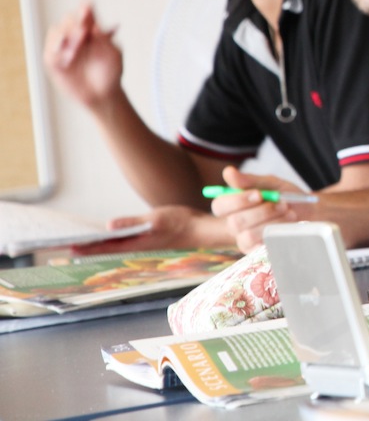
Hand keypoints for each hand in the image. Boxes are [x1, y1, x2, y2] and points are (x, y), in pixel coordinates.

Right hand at [44, 1, 126, 110]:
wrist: (103, 94)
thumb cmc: (111, 72)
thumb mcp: (113, 54)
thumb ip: (104, 40)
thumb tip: (96, 25)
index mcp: (92, 31)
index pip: (86, 16)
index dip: (86, 9)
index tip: (87, 5)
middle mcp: (76, 36)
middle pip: (69, 20)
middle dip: (75, 21)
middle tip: (84, 28)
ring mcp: (63, 48)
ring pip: (57, 32)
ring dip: (66, 35)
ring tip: (79, 43)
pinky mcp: (54, 63)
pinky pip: (50, 53)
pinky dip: (57, 51)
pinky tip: (69, 56)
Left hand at [73, 205, 232, 254]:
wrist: (202, 230)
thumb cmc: (181, 223)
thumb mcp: (156, 218)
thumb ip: (132, 222)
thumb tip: (109, 225)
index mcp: (136, 243)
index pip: (105, 246)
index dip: (87, 246)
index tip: (69, 246)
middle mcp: (136, 246)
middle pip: (106, 248)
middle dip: (87, 247)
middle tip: (66, 245)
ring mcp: (142, 244)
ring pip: (113, 246)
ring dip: (97, 245)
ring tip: (80, 242)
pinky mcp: (147, 240)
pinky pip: (123, 243)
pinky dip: (110, 241)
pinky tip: (106, 237)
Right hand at [210, 166, 306, 250]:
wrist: (309, 212)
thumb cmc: (286, 196)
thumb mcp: (271, 184)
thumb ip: (250, 180)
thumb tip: (228, 171)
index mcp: (233, 206)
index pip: (219, 206)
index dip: (237, 201)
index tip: (259, 194)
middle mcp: (235, 225)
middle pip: (234, 222)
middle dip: (262, 212)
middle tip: (283, 203)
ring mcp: (245, 241)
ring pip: (249, 235)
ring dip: (272, 222)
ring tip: (290, 213)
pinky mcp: (257, 253)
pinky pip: (262, 247)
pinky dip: (278, 234)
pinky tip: (289, 226)